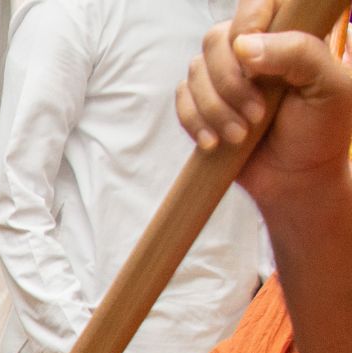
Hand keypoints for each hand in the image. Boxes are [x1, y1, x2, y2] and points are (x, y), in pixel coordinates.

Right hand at [176, 1, 351, 207]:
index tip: (255, 60)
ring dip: (215, 109)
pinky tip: (215, 143)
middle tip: (257, 114)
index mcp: (289, 33)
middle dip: (231, 83)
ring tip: (240, 135)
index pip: (257, 3)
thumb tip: (244, 45)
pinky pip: (181, 100)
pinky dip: (196, 123)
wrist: (297, 178)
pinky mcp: (203, 103)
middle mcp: (253, 48)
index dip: (249, 22)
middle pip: (216, 39)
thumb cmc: (321, 130)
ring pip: (195, 72)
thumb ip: (298, 54)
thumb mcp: (328, 87)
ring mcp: (224, 76)